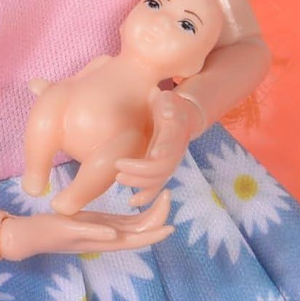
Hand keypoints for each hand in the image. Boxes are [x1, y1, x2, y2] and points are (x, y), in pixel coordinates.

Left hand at [0, 191, 172, 260]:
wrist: (26, 239)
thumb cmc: (55, 227)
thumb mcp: (85, 222)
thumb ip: (103, 222)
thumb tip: (118, 220)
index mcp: (105, 233)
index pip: (137, 228)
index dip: (155, 218)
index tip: (168, 201)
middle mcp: (100, 239)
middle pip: (135, 236)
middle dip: (155, 223)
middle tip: (170, 207)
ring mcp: (87, 239)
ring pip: (119, 240)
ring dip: (139, 232)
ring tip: (157, 224)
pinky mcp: (70, 236)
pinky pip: (88, 236)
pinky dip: (102, 234)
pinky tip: (113, 231)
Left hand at [115, 90, 195, 208]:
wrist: (181, 115)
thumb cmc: (167, 104)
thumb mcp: (167, 99)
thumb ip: (167, 103)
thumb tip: (166, 108)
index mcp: (175, 134)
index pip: (168, 149)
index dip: (156, 156)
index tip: (141, 157)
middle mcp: (175, 152)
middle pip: (162, 169)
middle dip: (140, 173)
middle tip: (118, 168)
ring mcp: (170, 162)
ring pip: (158, 180)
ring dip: (139, 183)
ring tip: (118, 177)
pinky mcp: (162, 170)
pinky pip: (156, 187)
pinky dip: (145, 196)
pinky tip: (131, 201)